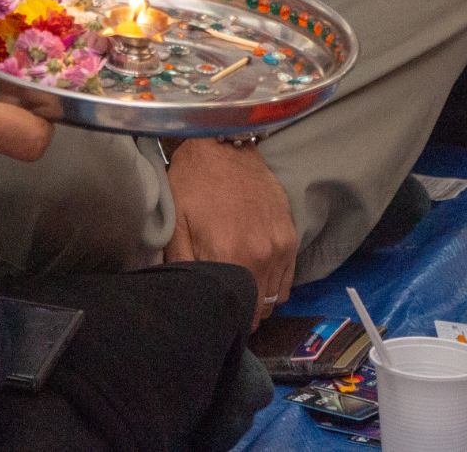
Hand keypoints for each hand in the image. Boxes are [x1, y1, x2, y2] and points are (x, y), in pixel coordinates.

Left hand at [164, 140, 296, 328]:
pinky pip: (288, 281)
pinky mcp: (291, 238)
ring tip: (239, 294)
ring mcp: (280, 248)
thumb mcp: (175, 223)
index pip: (236, 311)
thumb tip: (189, 301)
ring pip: (274, 298)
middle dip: (241, 314)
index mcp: (229, 256)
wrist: (223, 146)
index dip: (225, 320)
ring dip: (258, 302)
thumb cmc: (192, 183)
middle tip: (225, 307)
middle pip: (257, 310)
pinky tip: (256, 279)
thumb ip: (183, 267)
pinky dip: (274, 287)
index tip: (215, 318)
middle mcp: (261, 257)